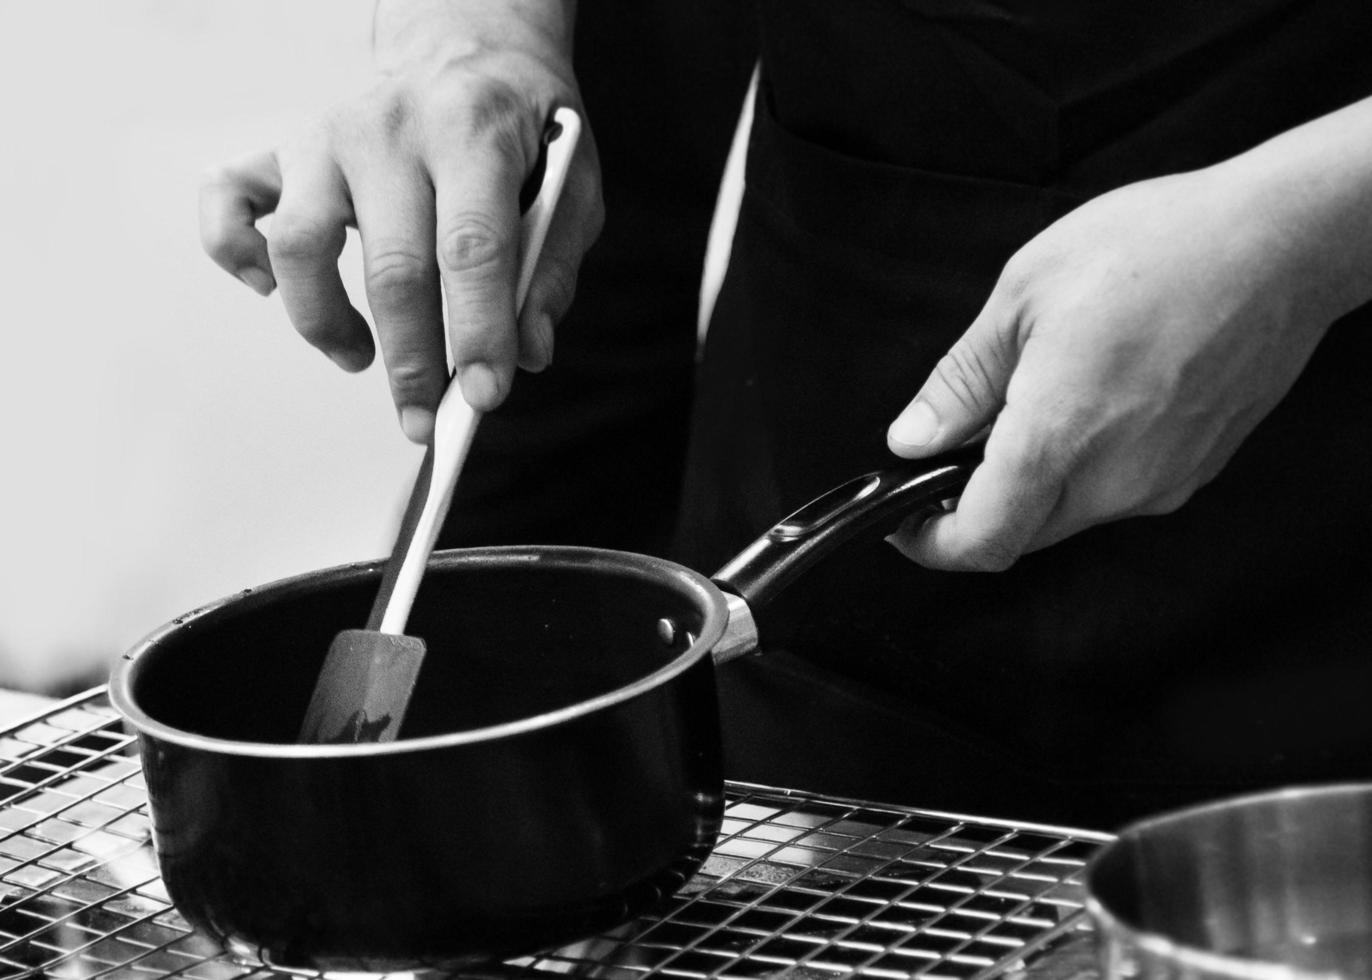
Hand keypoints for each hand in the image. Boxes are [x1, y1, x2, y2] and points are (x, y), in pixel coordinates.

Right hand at [198, 0, 602, 441]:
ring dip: (325, 322)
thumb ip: (552, 267)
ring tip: (358, 356)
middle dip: (412, 360)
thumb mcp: (574, 185)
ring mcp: (324, 137)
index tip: (485, 395)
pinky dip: (234, 253)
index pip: (472, 247)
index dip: (479, 331)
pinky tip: (271, 289)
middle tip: (424, 419)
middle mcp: (389, 130)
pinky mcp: (282, 148)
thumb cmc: (522, 130)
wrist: (468, 48)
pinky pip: (227, 202)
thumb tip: (529, 351)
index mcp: (472, 132)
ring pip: (299, 245)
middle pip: (392, 266)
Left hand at [884, 166, 1340, 570]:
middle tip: (958, 447)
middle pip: (1019, 534)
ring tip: (1035, 399)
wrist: (1282, 241)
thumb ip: (961, 383)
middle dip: (975, 506)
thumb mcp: (1022, 297)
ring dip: (1031, 483)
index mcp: (1058, 438)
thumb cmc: (1158, 248)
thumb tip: (913, 437)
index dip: (929, 542)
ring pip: (1068, 515)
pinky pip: (1117, 492)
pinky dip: (1083, 466)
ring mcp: (1163, 482)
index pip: (980, 541)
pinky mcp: (1195, 471)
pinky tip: (1091, 400)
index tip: (905, 518)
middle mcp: (1115, 480)